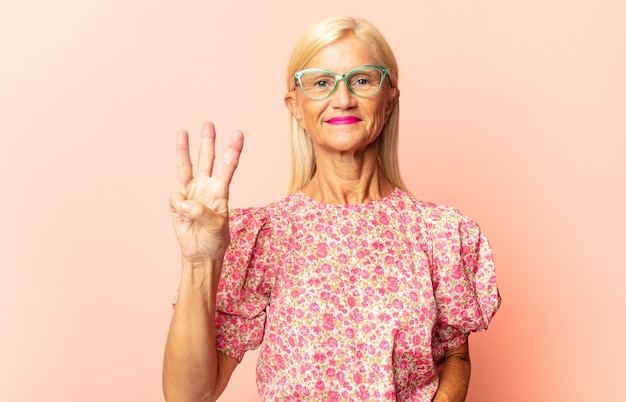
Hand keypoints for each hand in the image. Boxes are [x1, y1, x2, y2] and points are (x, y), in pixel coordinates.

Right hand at [169, 121, 243, 262]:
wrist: (200, 253)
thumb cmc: (215, 240)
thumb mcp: (216, 228)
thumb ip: (202, 213)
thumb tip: (186, 202)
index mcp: (221, 191)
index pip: (228, 167)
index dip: (233, 151)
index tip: (238, 134)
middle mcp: (206, 187)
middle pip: (207, 159)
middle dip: (208, 141)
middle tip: (209, 123)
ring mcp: (191, 192)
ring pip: (187, 166)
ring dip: (184, 149)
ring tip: (182, 132)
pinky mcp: (178, 202)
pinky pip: (175, 197)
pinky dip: (178, 206)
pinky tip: (184, 217)